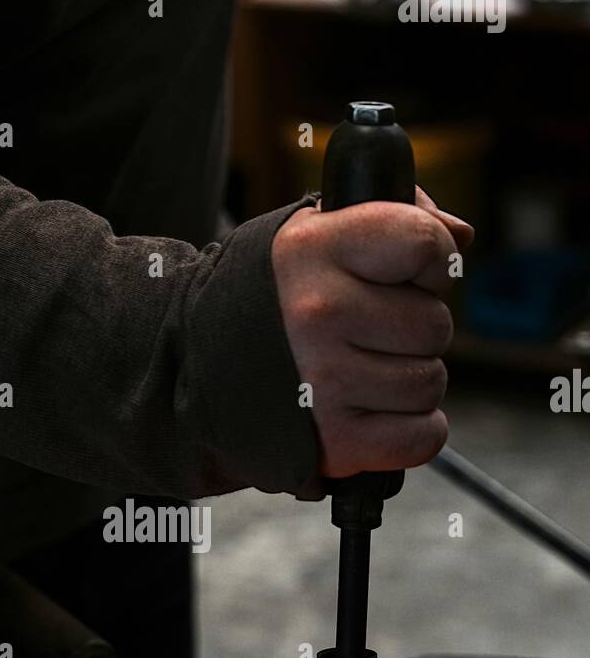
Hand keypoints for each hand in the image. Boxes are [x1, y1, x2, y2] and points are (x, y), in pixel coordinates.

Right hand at [272, 188, 474, 477]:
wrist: (198, 372)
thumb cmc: (276, 299)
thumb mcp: (317, 234)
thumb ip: (396, 215)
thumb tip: (458, 238)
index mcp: (314, 250)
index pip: (424, 244)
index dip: (432, 262)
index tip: (409, 274)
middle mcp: (318, 313)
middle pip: (435, 324)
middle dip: (414, 331)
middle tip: (369, 334)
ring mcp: (325, 382)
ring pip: (430, 381)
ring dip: (409, 381)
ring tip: (361, 373)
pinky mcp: (337, 441)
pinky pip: (424, 435)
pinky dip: (412, 431)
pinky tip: (374, 412)